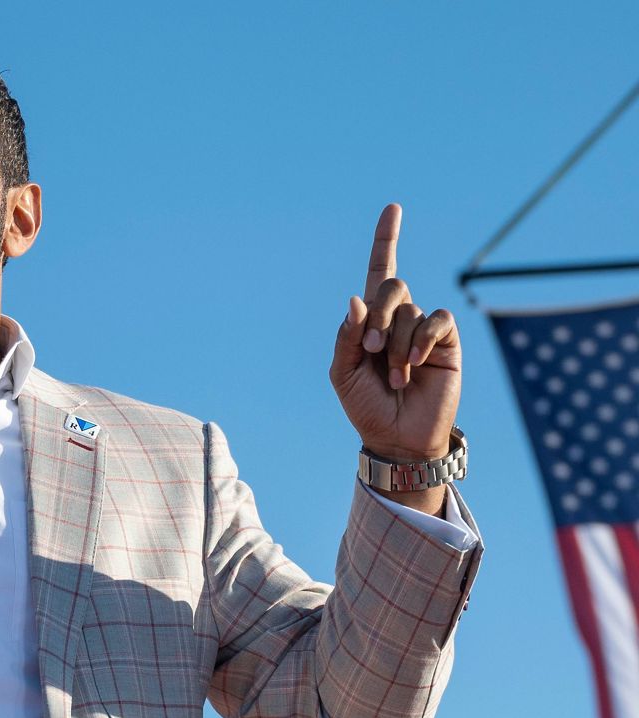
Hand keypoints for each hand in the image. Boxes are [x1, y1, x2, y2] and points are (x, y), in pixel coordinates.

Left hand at [329, 204, 460, 513]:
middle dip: (377, 315)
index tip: (393, 208)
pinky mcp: (446, 342)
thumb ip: (346, 336)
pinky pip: (435, 320)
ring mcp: (424, 329)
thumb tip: (355, 299)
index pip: (379, 271)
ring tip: (394, 377)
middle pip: (391, 285)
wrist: (396, 438)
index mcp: (371, 320)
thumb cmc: (366, 406)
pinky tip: (414, 366)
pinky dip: (420, 340)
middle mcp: (399, 318)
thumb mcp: (342, 372)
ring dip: (395, 344)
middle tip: (371, 350)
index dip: (386, 240)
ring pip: (409, 310)